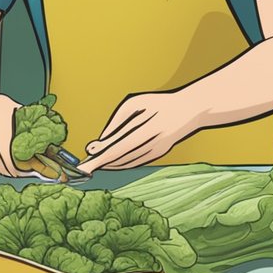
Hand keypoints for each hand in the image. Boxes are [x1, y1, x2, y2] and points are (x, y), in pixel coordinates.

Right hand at [0, 94, 21, 176]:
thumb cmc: (9, 110)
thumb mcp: (20, 113)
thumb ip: (28, 129)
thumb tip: (41, 153)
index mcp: (2, 110)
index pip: (5, 142)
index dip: (11, 160)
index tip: (18, 170)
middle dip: (2, 166)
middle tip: (11, 174)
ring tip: (2, 171)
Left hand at [76, 92, 202, 173]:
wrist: (189, 111)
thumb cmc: (158, 103)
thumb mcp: (136, 103)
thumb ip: (116, 122)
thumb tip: (99, 143)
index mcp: (147, 129)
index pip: (118, 148)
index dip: (100, 158)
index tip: (85, 165)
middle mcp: (153, 144)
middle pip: (121, 158)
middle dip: (100, 164)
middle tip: (83, 168)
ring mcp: (156, 152)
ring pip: (127, 163)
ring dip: (108, 165)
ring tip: (93, 164)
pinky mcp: (158, 155)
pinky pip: (134, 163)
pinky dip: (120, 165)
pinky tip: (109, 163)